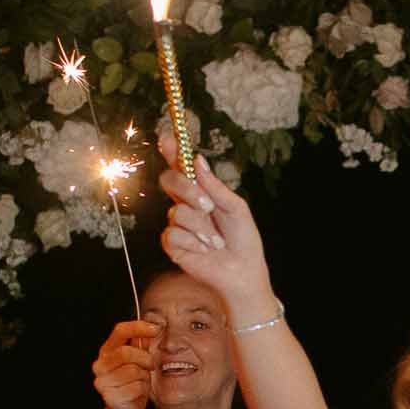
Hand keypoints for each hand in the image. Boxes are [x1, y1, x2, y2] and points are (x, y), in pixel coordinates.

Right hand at [93, 320, 159, 408]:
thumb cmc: (133, 385)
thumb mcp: (139, 362)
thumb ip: (142, 345)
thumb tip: (154, 326)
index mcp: (107, 351)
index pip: (120, 331)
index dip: (138, 327)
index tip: (156, 329)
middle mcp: (100, 364)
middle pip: (127, 352)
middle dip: (145, 359)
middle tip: (150, 366)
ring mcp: (102, 381)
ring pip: (133, 371)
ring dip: (144, 378)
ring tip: (140, 383)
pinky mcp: (110, 397)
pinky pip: (136, 387)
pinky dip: (142, 390)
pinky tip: (137, 394)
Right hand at [158, 152, 275, 316]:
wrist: (242, 271)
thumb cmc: (243, 239)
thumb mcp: (236, 208)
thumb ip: (215, 186)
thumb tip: (197, 160)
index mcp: (200, 192)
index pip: (181, 166)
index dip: (171, 151)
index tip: (166, 137)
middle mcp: (185, 204)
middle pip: (169, 181)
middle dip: (187, 190)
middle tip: (207, 205)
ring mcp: (177, 224)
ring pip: (177, 212)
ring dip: (202, 228)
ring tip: (217, 241)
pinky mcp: (172, 244)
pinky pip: (173, 234)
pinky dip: (193, 242)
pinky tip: (204, 251)